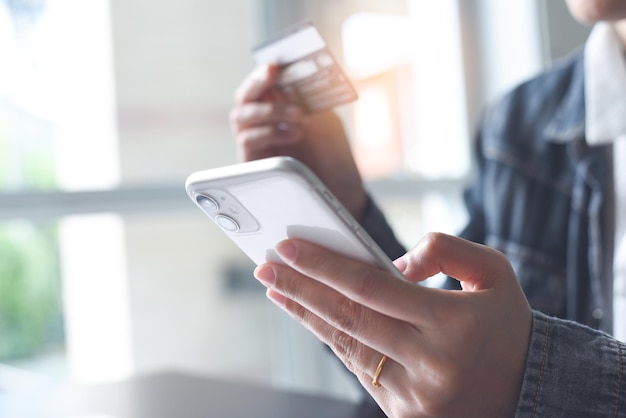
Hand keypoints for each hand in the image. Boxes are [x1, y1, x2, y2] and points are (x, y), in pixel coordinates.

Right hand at [229, 64, 366, 218]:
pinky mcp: (253, 163)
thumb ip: (309, 104)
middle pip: (245, 97)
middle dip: (257, 83)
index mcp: (280, 108)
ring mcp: (257, 142)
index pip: (263, 84)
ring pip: (240, 116)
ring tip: (298, 116)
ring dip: (268, 111)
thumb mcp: (327, 123)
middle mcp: (264, 123)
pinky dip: (269, 132)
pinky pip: (248, 140)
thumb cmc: (333, 155)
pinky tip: (294, 133)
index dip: (264, 72)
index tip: (273, 63)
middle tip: (273, 75)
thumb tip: (291, 87)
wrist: (340, 192)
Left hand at [253, 232, 531, 417]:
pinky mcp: (405, 414)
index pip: (371, 288)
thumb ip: (446, 251)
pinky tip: (312, 318)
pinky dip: (332, 340)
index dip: (325, 266)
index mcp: (453, 324)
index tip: (290, 246)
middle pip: (348, 318)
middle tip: (267, 265)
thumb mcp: (495, 274)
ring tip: (277, 289)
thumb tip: (393, 263)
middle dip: (301, 288)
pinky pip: (359, 369)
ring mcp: (416, 395)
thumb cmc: (507, 326)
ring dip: (307, 315)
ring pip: (346, 347)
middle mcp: (431, 364)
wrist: (529, 391)